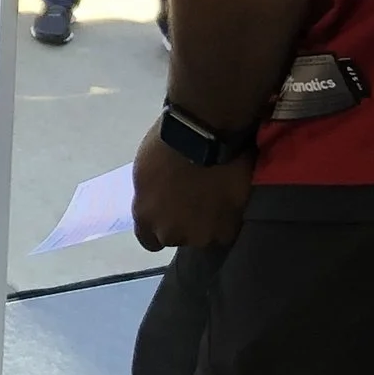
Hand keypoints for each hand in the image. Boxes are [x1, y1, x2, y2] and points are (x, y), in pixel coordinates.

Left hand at [130, 125, 253, 253]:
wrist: (205, 134)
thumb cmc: (168, 142)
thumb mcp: (145, 171)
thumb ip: (150, 197)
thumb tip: (158, 204)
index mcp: (146, 217)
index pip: (149, 240)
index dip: (159, 228)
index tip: (169, 214)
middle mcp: (171, 233)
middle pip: (178, 237)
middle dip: (183, 223)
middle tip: (194, 199)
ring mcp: (201, 235)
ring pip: (204, 237)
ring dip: (207, 223)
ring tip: (214, 198)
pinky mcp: (228, 230)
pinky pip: (226, 231)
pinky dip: (227, 219)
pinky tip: (228, 200)